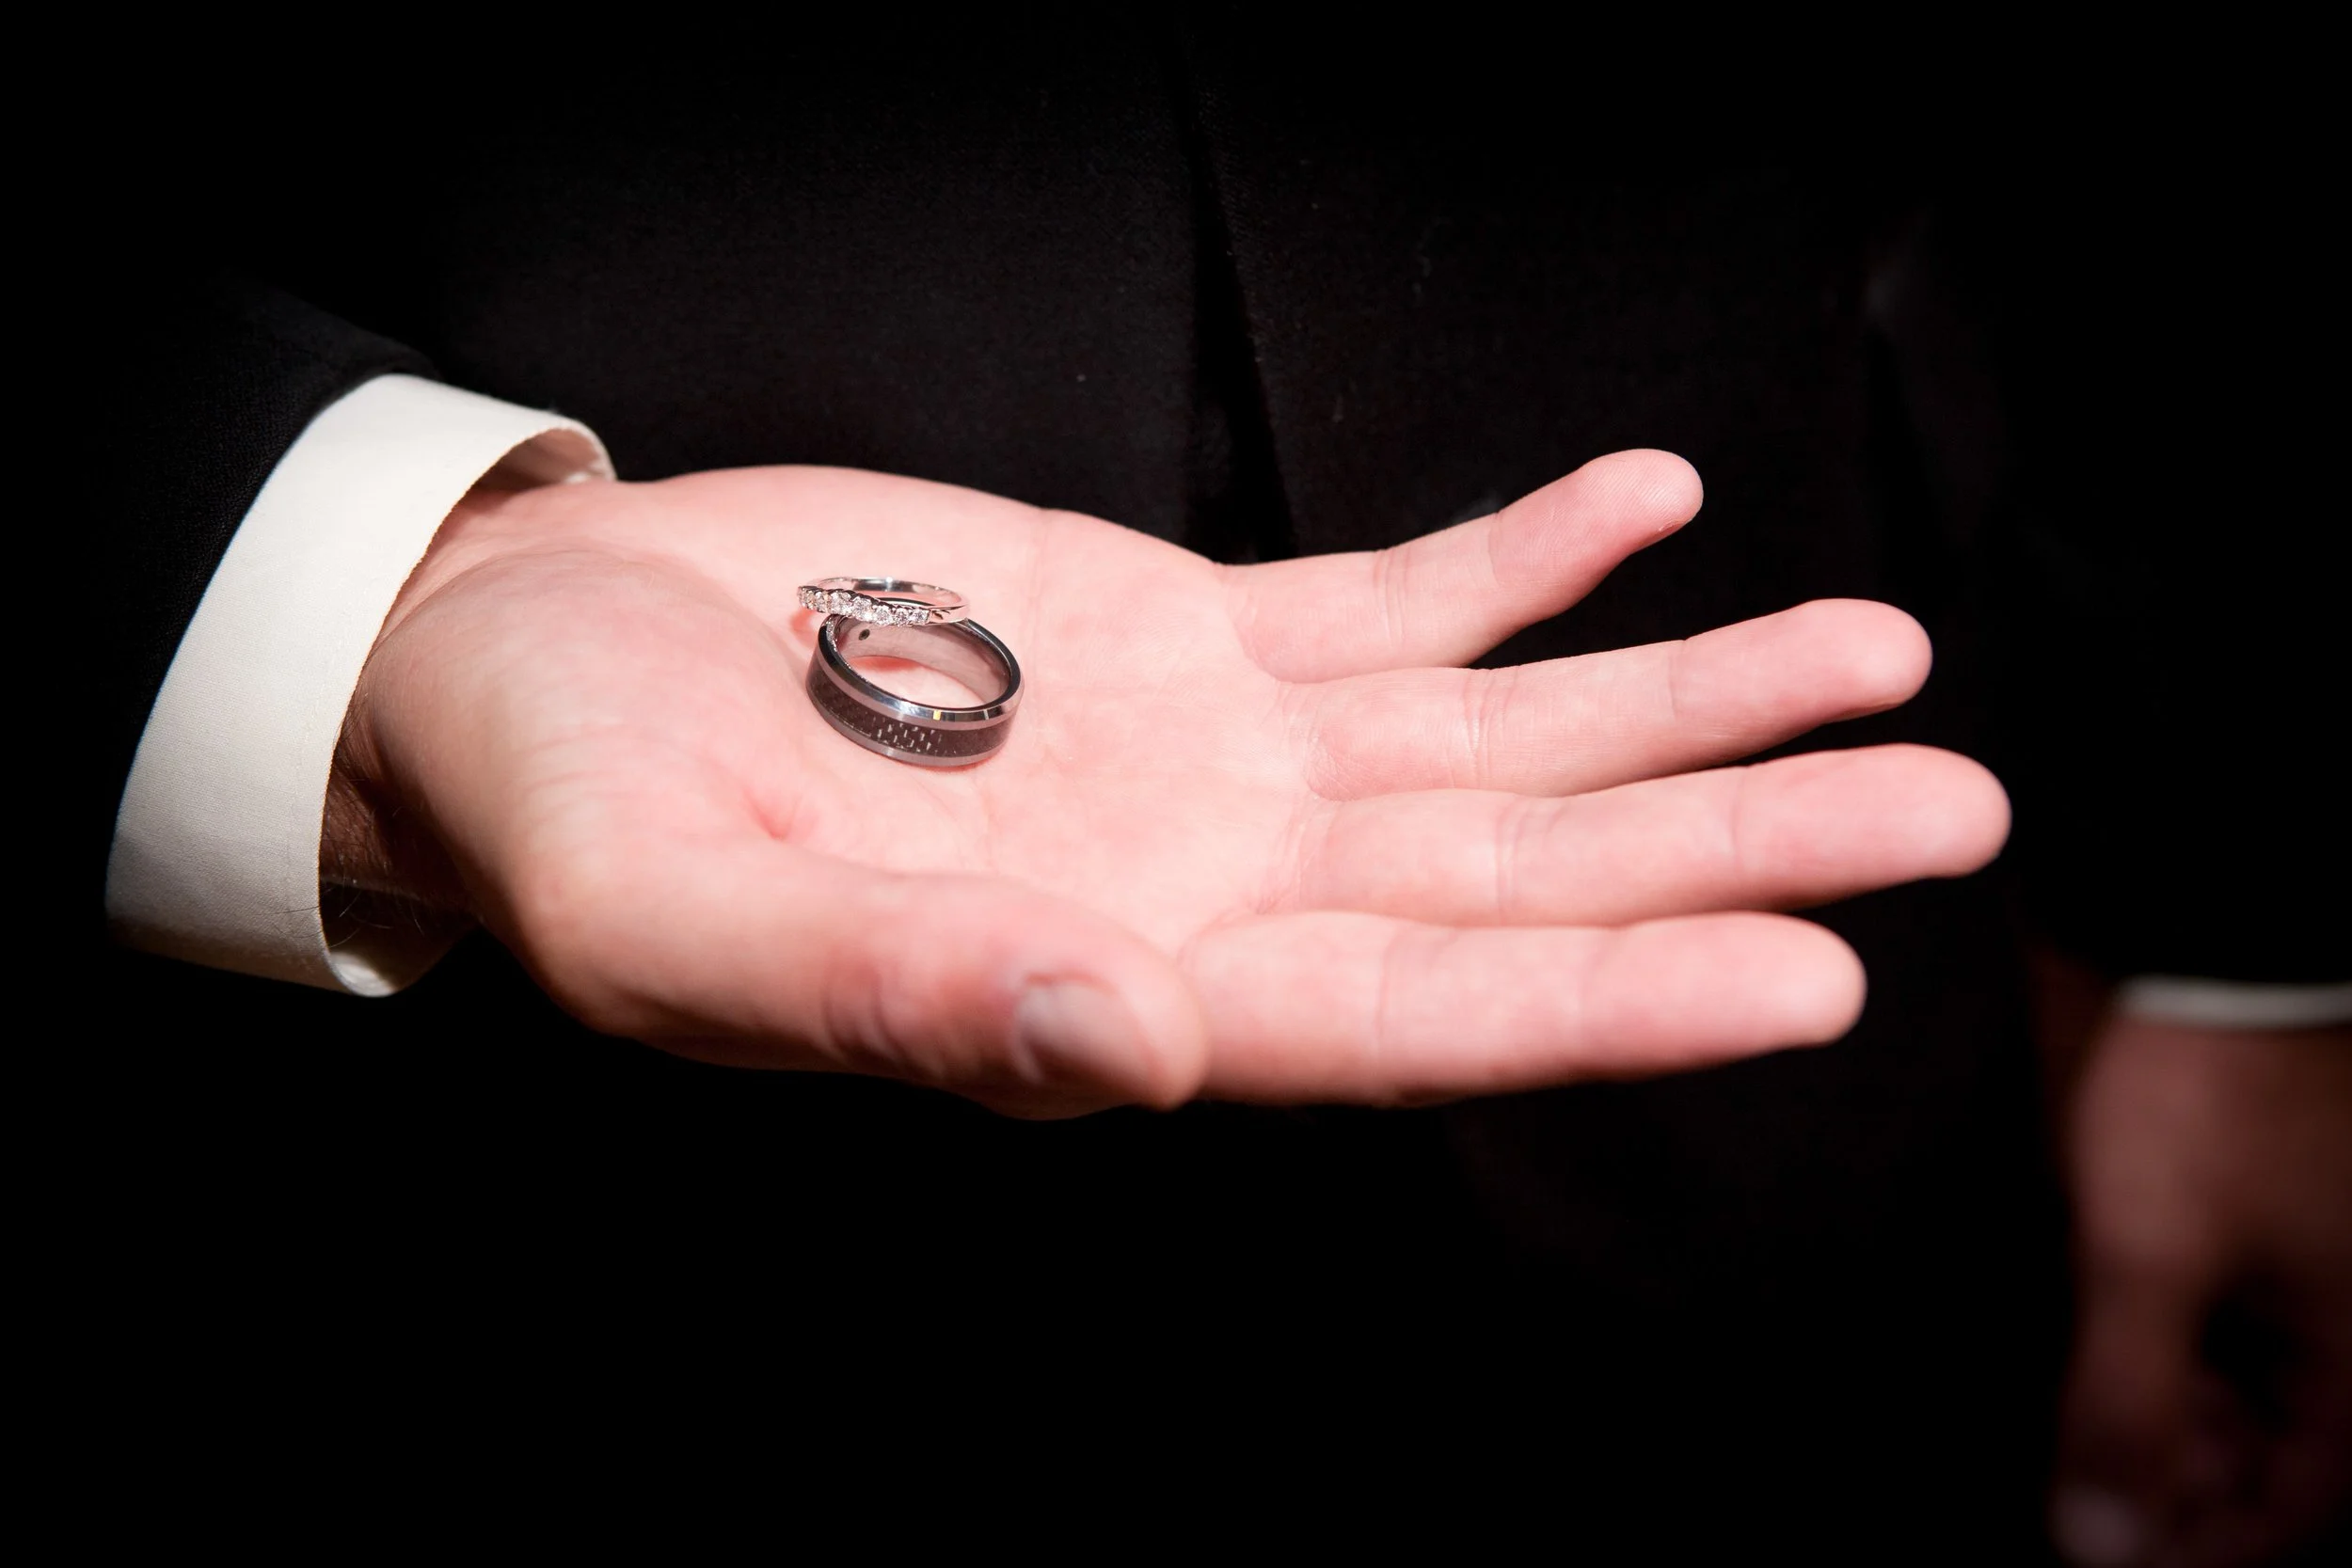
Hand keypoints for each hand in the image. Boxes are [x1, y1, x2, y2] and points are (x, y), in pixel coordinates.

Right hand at [329, 450, 2005, 1113]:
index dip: (1602, 1001)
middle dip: (1732, 840)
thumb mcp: (678, 923)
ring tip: (1883, 651)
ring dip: (1686, 697)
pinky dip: (1524, 554)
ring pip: (1496, 738)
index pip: (1402, 1022)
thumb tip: (1125, 1047)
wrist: (528, 663)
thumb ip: (896, 1002)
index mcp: (1105, 991)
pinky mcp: (1176, 627)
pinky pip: (1390, 596)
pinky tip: (1649, 504)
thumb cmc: (568, 811)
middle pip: (1514, 878)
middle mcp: (1201, 887)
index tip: (1806, 970)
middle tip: (1946, 801)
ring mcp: (1208, 753)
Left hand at [2054, 1013, 2351, 1566]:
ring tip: (2089, 1408)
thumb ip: (2124, 1405)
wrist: (2212, 952)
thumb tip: (2101, 1538)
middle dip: (2179, 1479)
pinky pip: (2230, 1328)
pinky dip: (2170, 1352)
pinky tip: (2112, 1341)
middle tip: (2083, 1476)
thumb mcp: (2147, 1259)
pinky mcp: (2259, 1228)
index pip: (2301, 1505)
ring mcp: (2310, 1274)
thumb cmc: (2206, 1096)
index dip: (2202, 1541)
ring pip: (2249, 1395)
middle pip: (2277, 1457)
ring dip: (2168, 1418)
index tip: (2105, 1544)